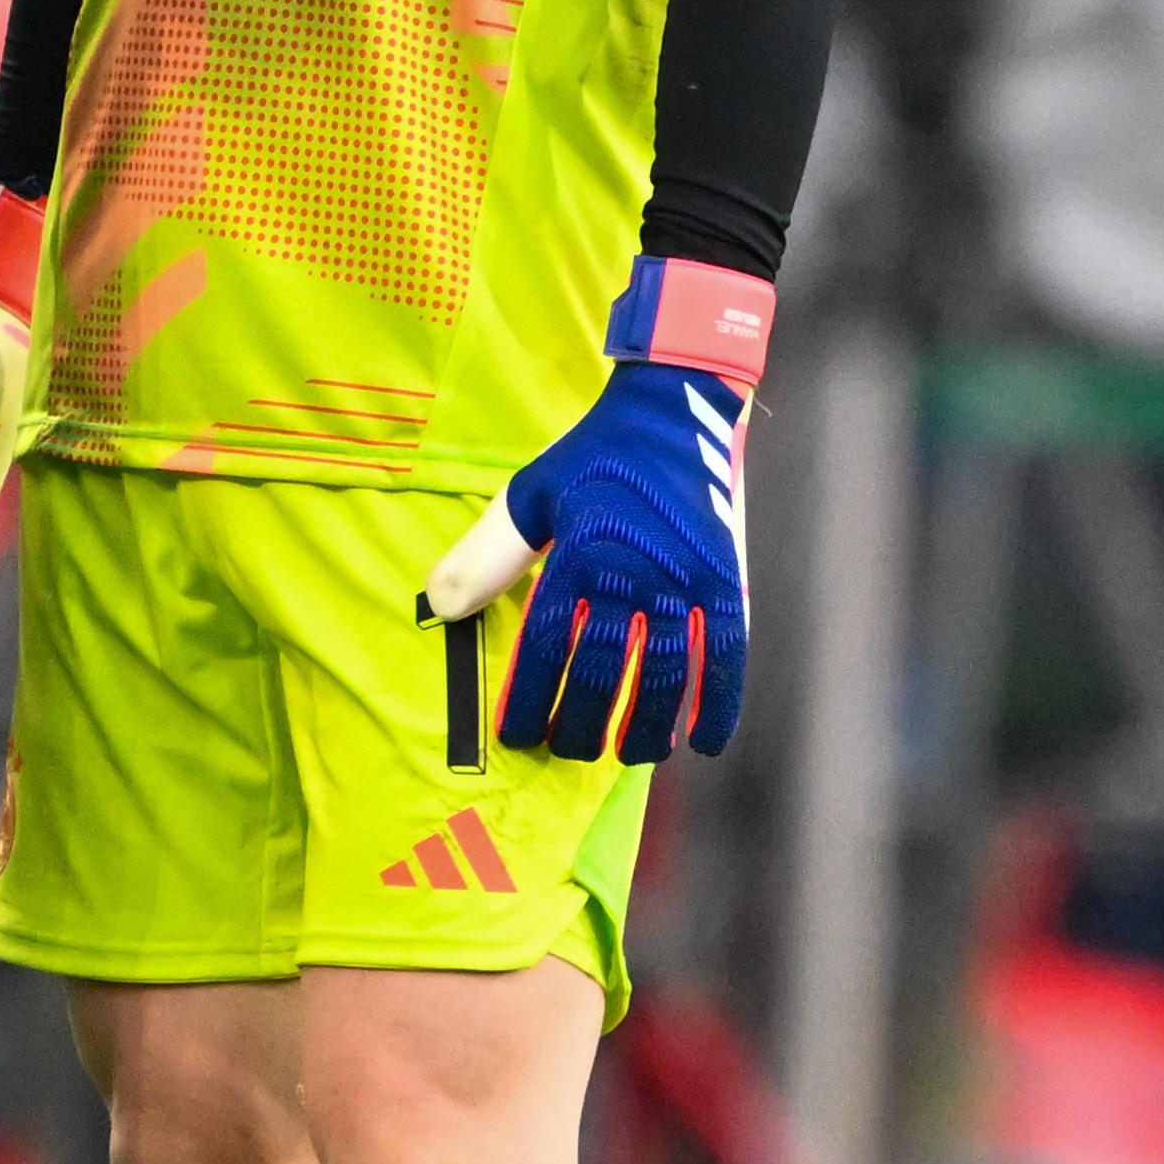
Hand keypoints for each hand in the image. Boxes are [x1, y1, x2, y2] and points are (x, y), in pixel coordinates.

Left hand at [414, 256, 777, 762]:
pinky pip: (726, 654)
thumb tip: (437, 606)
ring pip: (665, 675)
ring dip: (646, 727)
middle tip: (567, 751)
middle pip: (604, 671)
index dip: (529, 698)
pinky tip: (703, 743)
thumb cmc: (595, 455)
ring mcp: (685, 581)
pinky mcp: (726, 580)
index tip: (516, 734)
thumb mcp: (529, 492)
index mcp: (579, 552)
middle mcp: (633, 573)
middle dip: (581, 724)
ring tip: (627, 756)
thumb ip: (485, 553)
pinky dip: (719, 703)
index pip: (547, 645)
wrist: (677, 407)